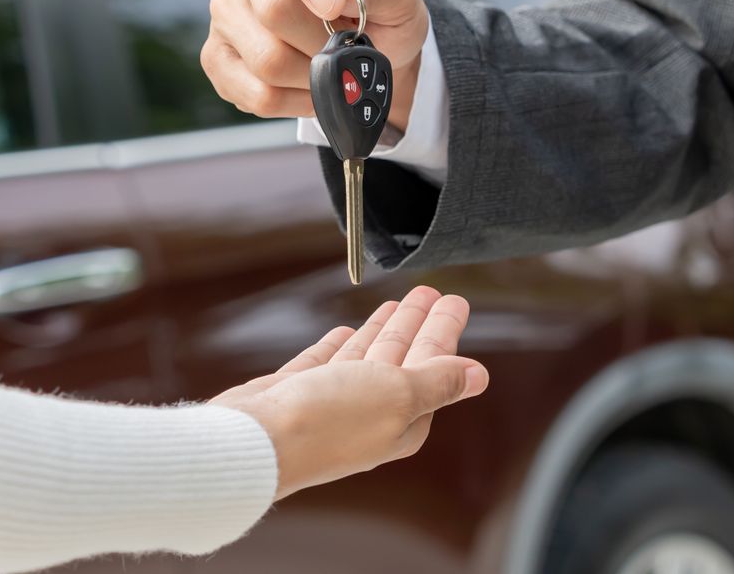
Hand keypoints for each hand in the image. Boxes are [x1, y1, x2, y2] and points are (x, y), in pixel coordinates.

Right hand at [203, 0, 428, 132]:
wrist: (368, 43)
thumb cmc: (378, 4)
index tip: (335, 5)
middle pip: (273, 6)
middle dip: (324, 40)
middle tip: (348, 43)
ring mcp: (226, 4)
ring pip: (266, 57)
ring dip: (315, 75)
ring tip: (332, 63)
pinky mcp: (217, 53)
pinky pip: (254, 92)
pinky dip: (296, 101)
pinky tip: (312, 85)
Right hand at [210, 286, 487, 500]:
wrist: (254, 442)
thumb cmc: (326, 423)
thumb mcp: (398, 395)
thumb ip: (437, 381)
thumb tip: (479, 377)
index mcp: (402, 419)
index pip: (433, 365)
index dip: (444, 331)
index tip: (453, 301)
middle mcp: (369, 414)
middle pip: (402, 358)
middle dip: (418, 324)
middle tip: (430, 292)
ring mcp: (331, 404)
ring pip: (366, 357)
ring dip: (383, 330)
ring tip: (396, 303)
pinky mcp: (296, 394)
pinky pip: (325, 363)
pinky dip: (338, 346)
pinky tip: (346, 332)